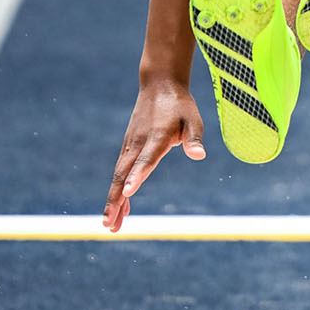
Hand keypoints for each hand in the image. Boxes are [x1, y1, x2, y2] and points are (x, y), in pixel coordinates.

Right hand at [103, 78, 205, 231]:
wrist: (159, 84)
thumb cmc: (180, 104)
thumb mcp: (193, 118)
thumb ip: (194, 138)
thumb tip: (200, 154)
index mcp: (157, 137)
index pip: (146, 160)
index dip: (137, 176)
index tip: (128, 193)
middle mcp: (138, 143)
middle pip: (123, 174)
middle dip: (115, 201)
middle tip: (109, 224)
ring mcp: (130, 145)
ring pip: (118, 176)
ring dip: (113, 200)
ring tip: (110, 225)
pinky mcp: (128, 147)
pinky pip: (121, 172)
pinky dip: (118, 190)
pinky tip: (121, 207)